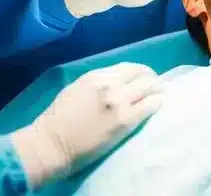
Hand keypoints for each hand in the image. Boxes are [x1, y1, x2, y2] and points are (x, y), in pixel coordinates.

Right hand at [10, 63, 162, 185]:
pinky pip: (150, 107)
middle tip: (156, 91)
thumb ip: (100, 83)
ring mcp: (119, 102)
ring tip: (158, 99)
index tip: (146, 80)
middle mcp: (110, 84)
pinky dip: (156, 105)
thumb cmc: (59, 118)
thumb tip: (120, 84)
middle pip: (144, 75)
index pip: (130, 67)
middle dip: (153, 82)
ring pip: (151, 89)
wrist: (52, 143)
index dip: (142, 73)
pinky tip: (156, 109)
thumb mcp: (78, 88)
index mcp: (97, 75)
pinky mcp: (125, 121)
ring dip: (157, 92)